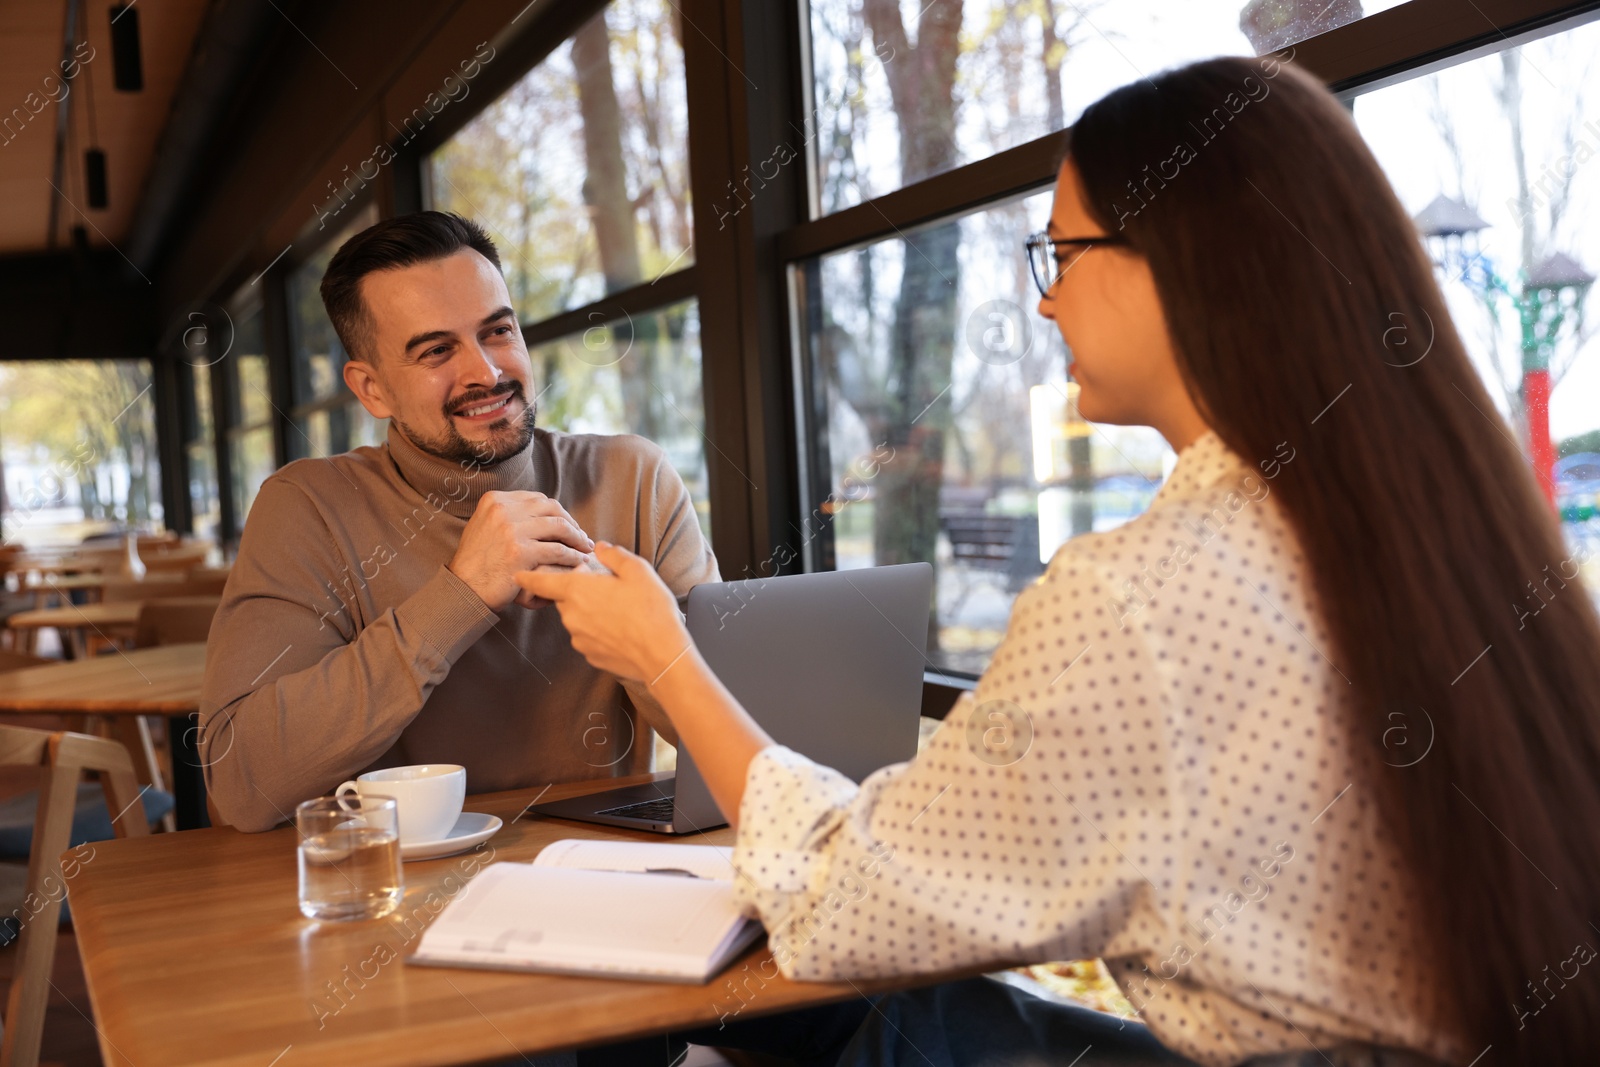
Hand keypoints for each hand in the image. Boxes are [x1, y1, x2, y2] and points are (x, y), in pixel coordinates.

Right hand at [447, 491, 594, 610]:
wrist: (463, 587)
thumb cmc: (476, 562)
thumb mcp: (484, 526)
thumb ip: (508, 515)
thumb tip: (541, 512)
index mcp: (495, 500)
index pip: (537, 499)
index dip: (557, 512)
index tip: (567, 524)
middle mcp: (503, 510)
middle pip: (551, 508)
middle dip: (571, 522)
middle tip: (582, 537)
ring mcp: (512, 530)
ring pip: (559, 527)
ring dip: (577, 538)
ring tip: (585, 549)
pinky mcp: (521, 552)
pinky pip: (558, 550)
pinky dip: (573, 556)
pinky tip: (580, 562)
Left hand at [516, 542, 690, 683]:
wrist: (662, 655)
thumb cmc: (651, 611)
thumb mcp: (637, 571)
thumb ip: (614, 556)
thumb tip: (602, 549)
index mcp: (578, 590)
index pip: (543, 581)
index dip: (528, 576)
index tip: (518, 573)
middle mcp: (572, 616)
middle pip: (565, 598)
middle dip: (579, 592)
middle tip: (607, 588)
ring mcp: (579, 638)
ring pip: (577, 619)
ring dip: (591, 612)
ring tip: (621, 611)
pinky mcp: (590, 655)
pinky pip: (589, 637)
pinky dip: (600, 632)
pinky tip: (622, 629)